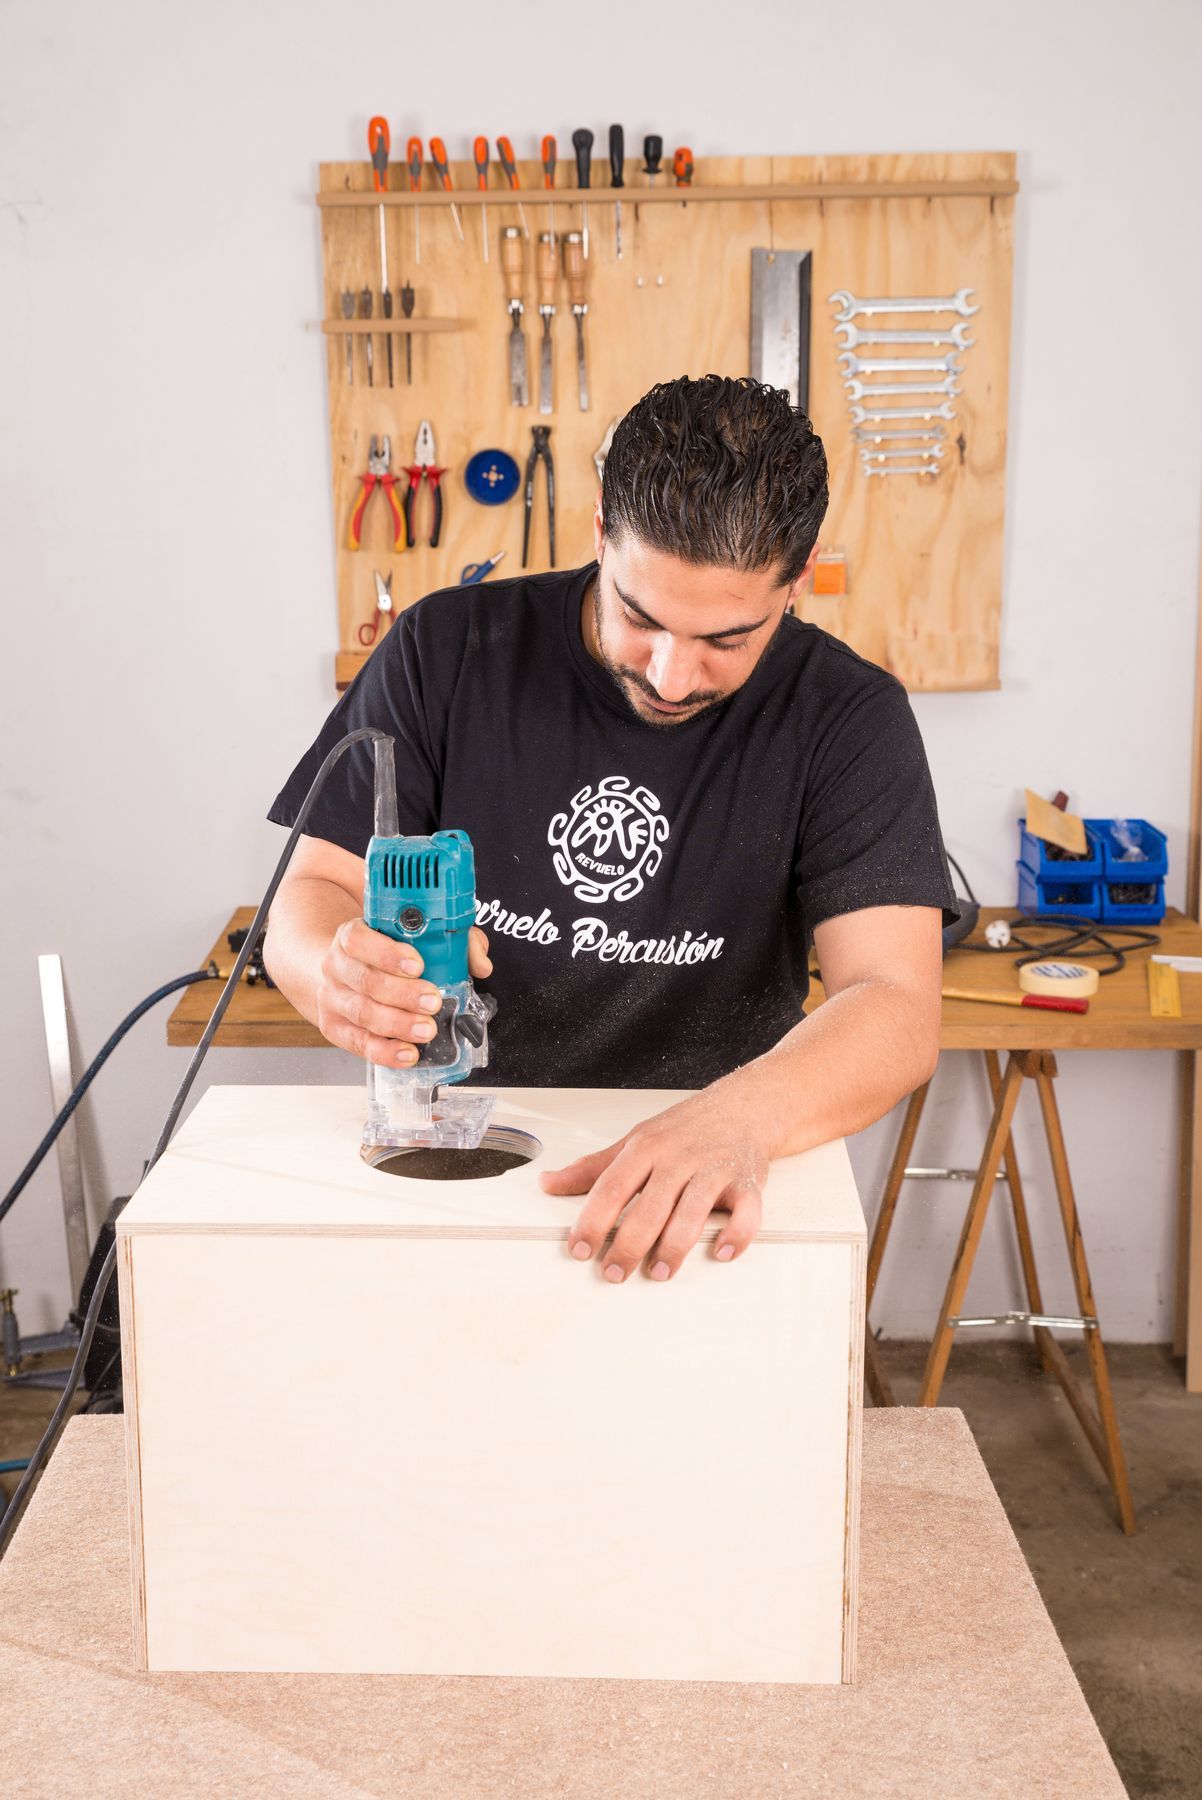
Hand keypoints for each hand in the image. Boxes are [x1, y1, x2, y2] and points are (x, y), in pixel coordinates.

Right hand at [314, 920, 491, 1068]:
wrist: (345, 970)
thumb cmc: (385, 953)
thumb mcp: (413, 937)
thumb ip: (451, 941)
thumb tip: (481, 963)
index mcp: (351, 936)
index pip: (359, 940)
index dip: (387, 954)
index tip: (417, 964)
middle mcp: (336, 966)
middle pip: (366, 981)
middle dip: (403, 994)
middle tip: (433, 1002)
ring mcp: (332, 998)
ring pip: (362, 1013)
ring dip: (398, 1025)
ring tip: (427, 1030)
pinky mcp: (334, 1027)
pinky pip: (358, 1043)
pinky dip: (384, 1052)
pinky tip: (408, 1054)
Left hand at [539, 1089, 769, 1282]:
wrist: (742, 1107)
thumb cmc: (683, 1129)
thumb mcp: (634, 1141)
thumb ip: (592, 1167)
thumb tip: (548, 1183)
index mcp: (646, 1148)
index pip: (612, 1187)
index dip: (593, 1220)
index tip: (578, 1249)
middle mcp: (679, 1158)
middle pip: (650, 1207)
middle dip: (629, 1245)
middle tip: (613, 1274)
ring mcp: (714, 1169)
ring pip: (692, 1211)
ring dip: (674, 1247)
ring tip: (658, 1273)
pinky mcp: (747, 1181)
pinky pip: (747, 1212)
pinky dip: (736, 1235)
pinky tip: (720, 1252)